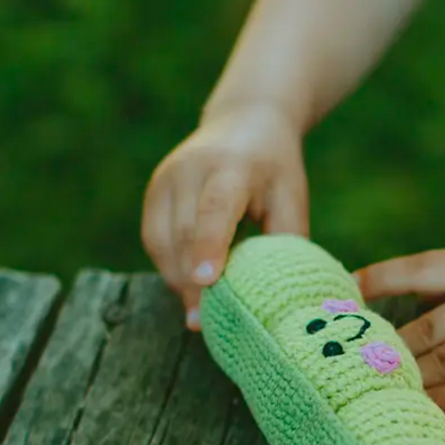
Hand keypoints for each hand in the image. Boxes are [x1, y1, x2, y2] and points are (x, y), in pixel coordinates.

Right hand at [142, 103, 308, 327]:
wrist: (244, 121)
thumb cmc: (276, 169)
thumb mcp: (291, 197)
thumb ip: (285, 241)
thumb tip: (280, 296)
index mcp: (232, 167)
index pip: (215, 208)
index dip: (209, 246)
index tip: (208, 282)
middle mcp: (190, 169)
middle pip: (183, 232)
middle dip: (191, 282)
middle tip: (205, 324)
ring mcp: (165, 178)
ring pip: (161, 241)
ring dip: (178, 281)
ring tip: (198, 315)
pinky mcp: (153, 191)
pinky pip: (154, 240)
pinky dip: (170, 268)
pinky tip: (189, 290)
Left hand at [355, 239, 444, 412]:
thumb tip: (415, 296)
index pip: (418, 270)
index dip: (379, 279)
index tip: (346, 289)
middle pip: (424, 329)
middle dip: (385, 347)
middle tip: (350, 361)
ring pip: (444, 362)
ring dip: (408, 378)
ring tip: (375, 390)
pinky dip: (444, 401)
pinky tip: (421, 409)